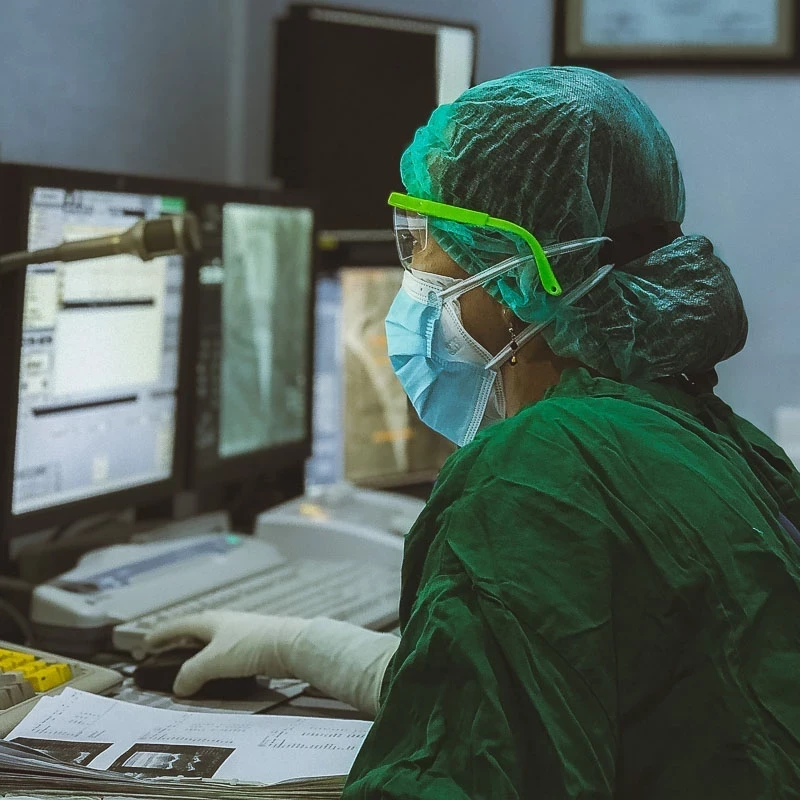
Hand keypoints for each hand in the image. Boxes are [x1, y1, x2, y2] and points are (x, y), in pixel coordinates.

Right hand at [143, 611, 308, 695]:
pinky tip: (217, 673)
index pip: (179, 625)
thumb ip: (191, 674)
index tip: (145, 643)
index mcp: (211, 621)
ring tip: (188, 668)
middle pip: (196, 631)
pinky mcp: (254, 646)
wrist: (291, 645)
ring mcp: (241, 633)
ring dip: (197, 653)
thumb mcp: (214, 661)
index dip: (161, 634)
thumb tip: (178, 688)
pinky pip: (226, 654)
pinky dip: (214, 662)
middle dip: (178, 643)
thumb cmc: (250, 647)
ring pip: (212, 642)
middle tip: (163, 654)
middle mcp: (225, 623)